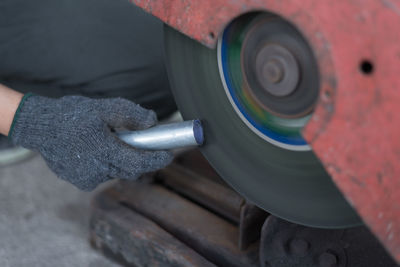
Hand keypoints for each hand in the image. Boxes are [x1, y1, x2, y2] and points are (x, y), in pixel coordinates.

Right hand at [9, 95, 172, 190]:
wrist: (40, 127)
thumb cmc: (71, 115)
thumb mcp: (104, 107)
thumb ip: (131, 114)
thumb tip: (153, 122)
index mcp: (103, 150)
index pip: (139, 162)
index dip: (156, 160)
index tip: (169, 154)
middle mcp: (96, 169)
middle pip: (131, 169)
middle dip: (142, 159)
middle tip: (146, 145)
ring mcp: (87, 178)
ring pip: (117, 172)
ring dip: (122, 160)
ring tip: (114, 143)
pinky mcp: (80, 181)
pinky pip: (103, 174)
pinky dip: (107, 164)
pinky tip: (99, 151)